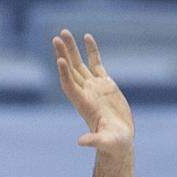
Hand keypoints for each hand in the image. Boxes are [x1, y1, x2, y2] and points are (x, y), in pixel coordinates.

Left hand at [54, 30, 133, 153]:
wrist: (120, 141)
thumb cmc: (114, 144)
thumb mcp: (105, 142)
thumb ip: (94, 141)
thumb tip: (81, 142)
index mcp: (84, 104)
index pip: (69, 85)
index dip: (64, 73)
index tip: (59, 59)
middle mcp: (86, 93)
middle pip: (70, 70)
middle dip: (63, 54)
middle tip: (56, 38)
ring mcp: (94, 87)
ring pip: (80, 64)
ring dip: (72, 49)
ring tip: (64, 32)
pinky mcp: (105, 84)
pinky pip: (96, 63)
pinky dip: (91, 51)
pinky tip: (87, 37)